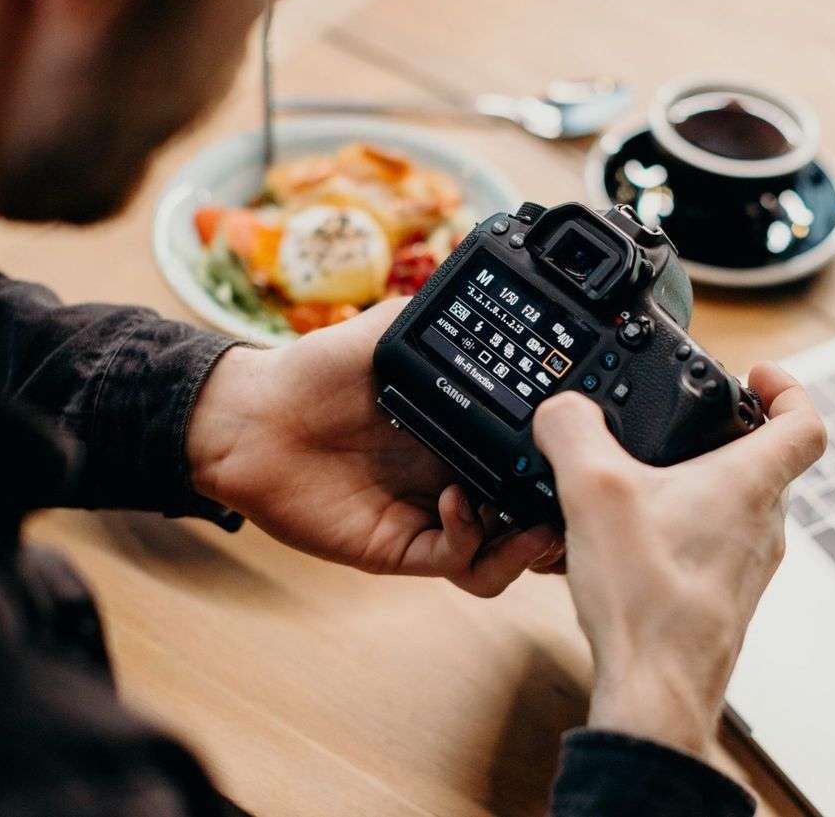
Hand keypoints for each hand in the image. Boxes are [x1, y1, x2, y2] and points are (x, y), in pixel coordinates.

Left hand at [186, 299, 562, 595]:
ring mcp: (431, 517)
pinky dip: (470, 538)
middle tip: (577, 497)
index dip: (557, 461)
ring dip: (526, 546)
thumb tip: (480, 275)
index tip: (583, 445)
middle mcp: (455, 478)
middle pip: (527, 514)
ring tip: (536, 521)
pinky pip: (455, 559)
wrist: (251, 418)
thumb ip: (432, 313)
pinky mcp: (401, 547)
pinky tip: (460, 501)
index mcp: (461, 433)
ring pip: (500, 555)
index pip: (525, 457)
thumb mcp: (384, 332)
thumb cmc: (313, 372)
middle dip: (560, 516)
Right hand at [532, 363, 825, 756]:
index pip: (805, 421)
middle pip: (768, 460)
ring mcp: (747, 564)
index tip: (756, 374)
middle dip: (727, 432)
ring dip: (701, 482)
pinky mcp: (723, 595)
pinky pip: (714, 544)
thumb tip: (562, 409)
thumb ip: (573, 431)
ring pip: (739, 505)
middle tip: (685, 422)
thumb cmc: (647, 599)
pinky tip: (630, 540)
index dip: (787, 386)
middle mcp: (762, 525)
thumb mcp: (593, 491)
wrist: (656, 688)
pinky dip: (682, 527)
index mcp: (749, 484)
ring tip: (644, 481)